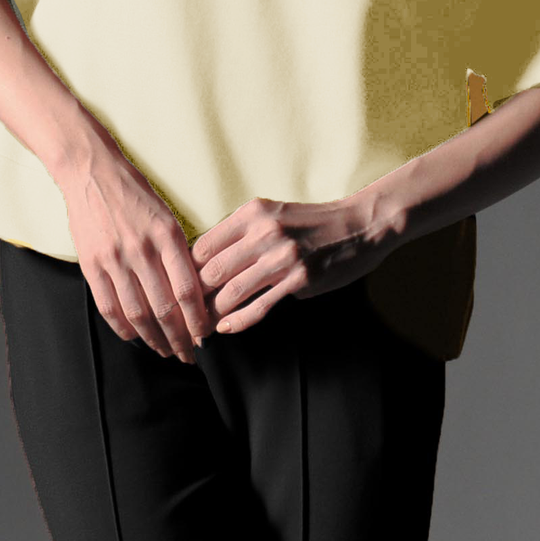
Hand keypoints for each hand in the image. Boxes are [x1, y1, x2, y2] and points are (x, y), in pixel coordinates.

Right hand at [53, 140, 211, 364]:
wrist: (92, 172)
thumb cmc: (134, 193)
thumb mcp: (166, 215)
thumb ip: (177, 251)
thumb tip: (193, 292)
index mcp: (167, 234)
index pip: (187, 289)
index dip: (197, 319)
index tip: (204, 336)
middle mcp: (142, 249)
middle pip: (164, 308)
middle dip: (179, 338)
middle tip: (188, 354)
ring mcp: (114, 258)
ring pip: (137, 313)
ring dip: (153, 339)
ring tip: (165, 351)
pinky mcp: (91, 264)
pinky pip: (109, 307)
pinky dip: (123, 328)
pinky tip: (135, 337)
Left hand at [189, 194, 400, 335]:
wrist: (359, 225)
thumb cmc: (311, 223)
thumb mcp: (273, 214)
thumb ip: (242, 234)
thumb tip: (205, 262)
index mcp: (252, 212)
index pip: (203, 244)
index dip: (186, 270)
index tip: (180, 288)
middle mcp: (264, 231)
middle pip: (211, 270)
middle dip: (194, 297)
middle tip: (184, 314)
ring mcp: (282, 256)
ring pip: (231, 291)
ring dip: (212, 313)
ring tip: (202, 326)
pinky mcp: (300, 280)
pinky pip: (259, 306)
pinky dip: (238, 321)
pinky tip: (226, 328)